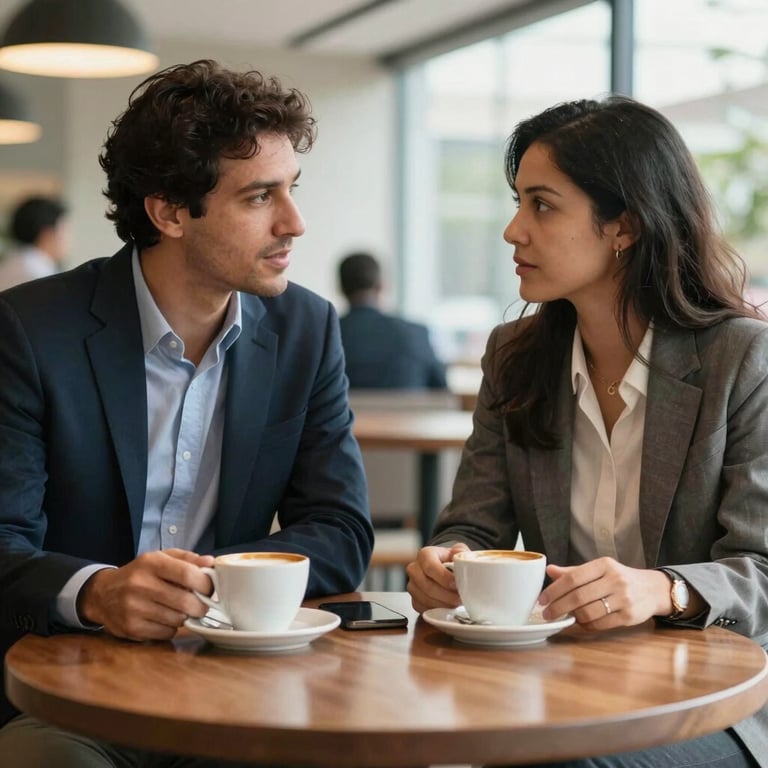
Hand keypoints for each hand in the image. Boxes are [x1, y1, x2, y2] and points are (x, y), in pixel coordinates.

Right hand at [77, 549, 215, 640]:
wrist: (102, 594)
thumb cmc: (140, 574)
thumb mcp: (160, 558)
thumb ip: (187, 559)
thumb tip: (210, 562)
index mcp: (151, 563)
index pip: (187, 574)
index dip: (205, 584)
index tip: (209, 589)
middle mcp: (140, 584)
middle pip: (185, 601)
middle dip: (200, 606)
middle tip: (201, 605)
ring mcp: (133, 608)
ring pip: (177, 619)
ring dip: (185, 617)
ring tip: (179, 609)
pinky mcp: (131, 628)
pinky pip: (166, 633)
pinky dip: (172, 628)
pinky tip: (165, 619)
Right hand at [406, 543, 468, 613]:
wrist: (445, 569)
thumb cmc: (450, 560)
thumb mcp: (459, 552)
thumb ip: (461, 551)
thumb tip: (461, 555)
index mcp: (425, 555)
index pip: (430, 566)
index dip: (443, 577)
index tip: (456, 584)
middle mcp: (415, 569)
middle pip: (427, 586)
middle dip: (446, 595)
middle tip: (460, 598)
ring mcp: (413, 585)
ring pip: (425, 599)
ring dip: (443, 604)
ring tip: (457, 602)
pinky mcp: (414, 600)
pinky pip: (424, 608)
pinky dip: (438, 610)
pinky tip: (449, 606)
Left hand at [538, 557, 670, 629]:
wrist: (652, 589)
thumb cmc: (619, 578)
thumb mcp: (598, 569)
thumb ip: (574, 572)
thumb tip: (549, 570)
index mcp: (603, 565)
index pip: (573, 577)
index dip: (554, 590)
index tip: (542, 599)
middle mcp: (614, 580)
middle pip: (578, 596)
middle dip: (558, 607)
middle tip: (547, 614)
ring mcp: (623, 599)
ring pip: (588, 612)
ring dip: (573, 617)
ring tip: (566, 617)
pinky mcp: (629, 616)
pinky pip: (600, 624)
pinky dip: (586, 625)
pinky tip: (581, 622)